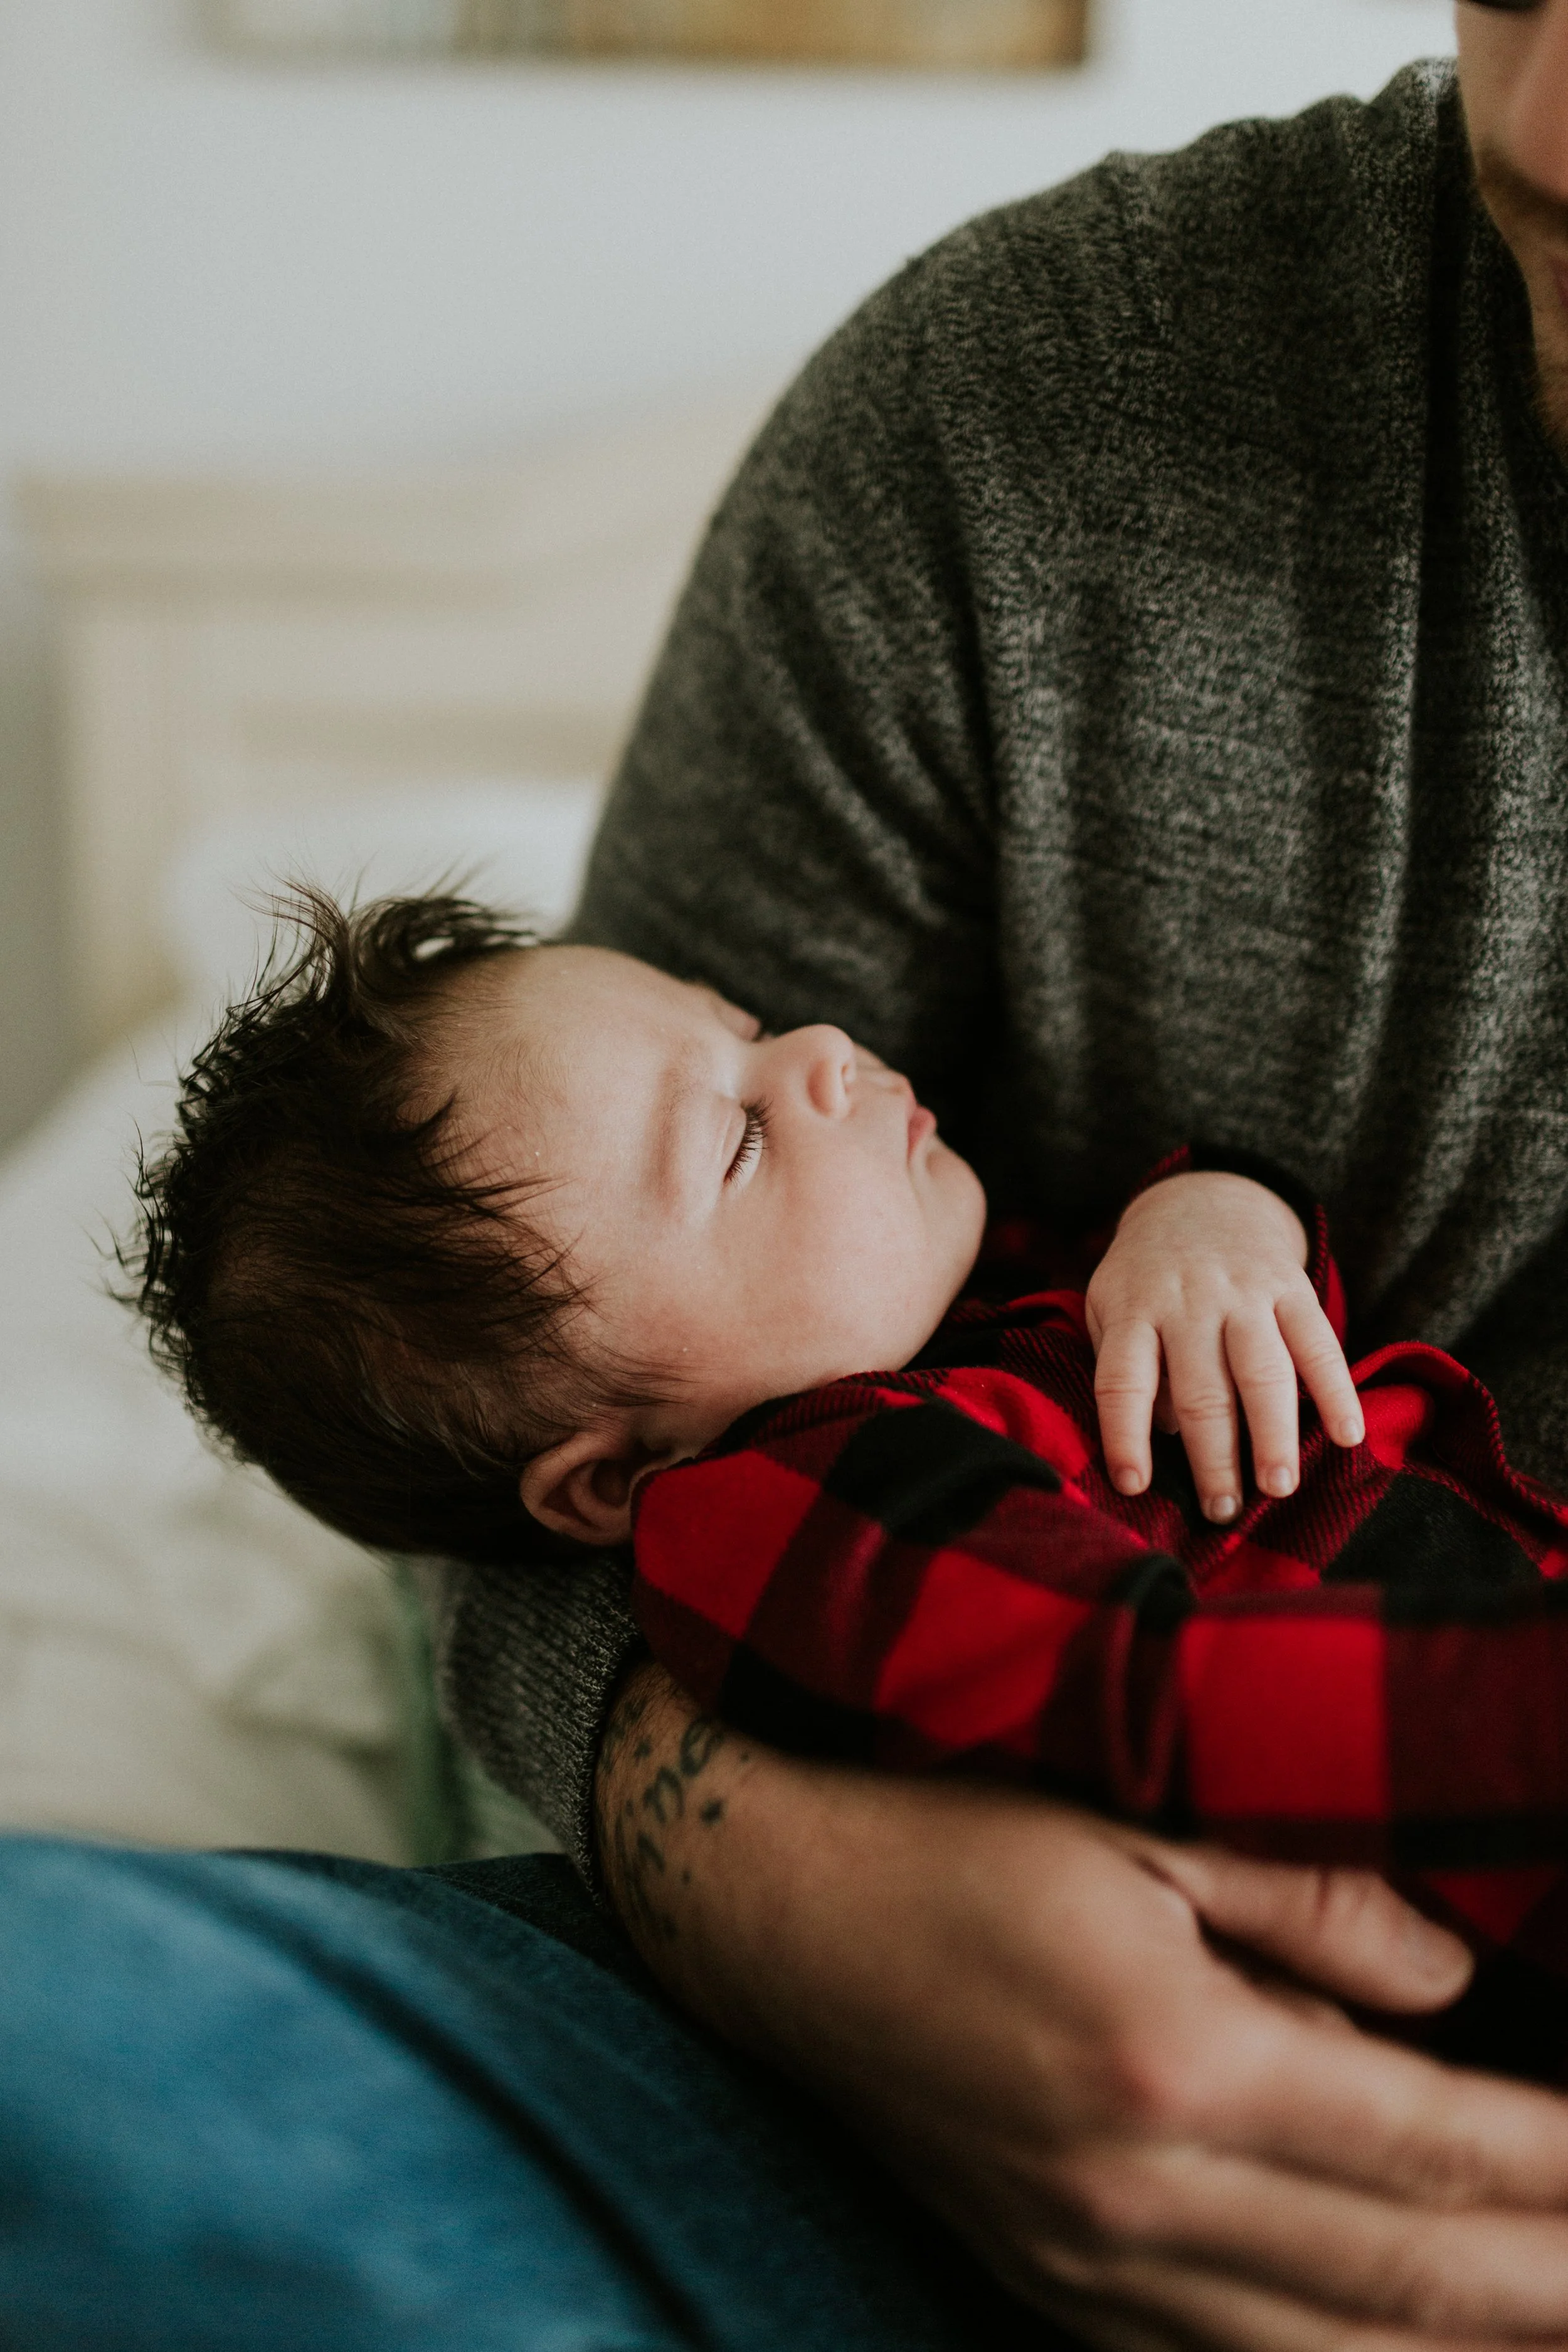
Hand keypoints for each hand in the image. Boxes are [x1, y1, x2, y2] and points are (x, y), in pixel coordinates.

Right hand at [599, 1663, 1567, 2351]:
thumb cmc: (949, 1832)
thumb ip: (1310, 1899)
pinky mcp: (1050, 2282)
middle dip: (1549, 2283)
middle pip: (1405, 2279)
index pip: (1430, 2141)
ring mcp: (1088, 2261)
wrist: (773, 1906)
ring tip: (1555, 2322)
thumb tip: (1451, 1983)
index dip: (1559, 2166)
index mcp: (1172, 2058)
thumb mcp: (1134, 1815)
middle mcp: (1138, 2192)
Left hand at [1085, 1170, 1363, 1523]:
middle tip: (1222, 1510)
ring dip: (1272, 1433)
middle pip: (1201, 1388)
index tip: (1132, 1485)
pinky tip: (1347, 1435)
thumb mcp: (1113, 1309)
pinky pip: (1319, 1343)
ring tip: (1278, 1487)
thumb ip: (1130, 1367)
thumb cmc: (1149, 1281)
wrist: (1203, 1201)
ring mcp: (1243, 1292)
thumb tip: (1164, 1431)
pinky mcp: (1292, 1288)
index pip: (1122, 1380)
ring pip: (1261, 1370)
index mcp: (1133, 1309)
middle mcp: (1188, 1300)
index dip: (1125, 1435)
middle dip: (1213, 1456)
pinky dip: (1336, 1390)